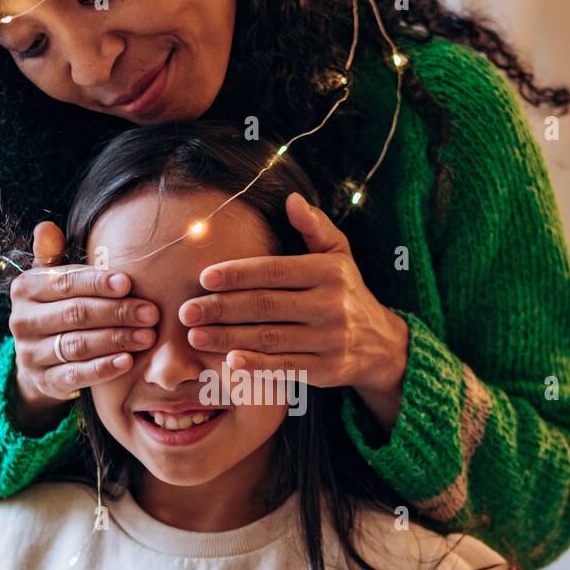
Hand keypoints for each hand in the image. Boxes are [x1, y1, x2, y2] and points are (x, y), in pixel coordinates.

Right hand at [7, 221, 159, 432]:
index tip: (128, 283)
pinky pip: (76, 375)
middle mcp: (22, 321)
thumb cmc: (56, 309)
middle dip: (117, 312)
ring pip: (78, 345)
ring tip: (147, 336)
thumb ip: (52, 256)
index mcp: (25, 289)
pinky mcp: (44, 382)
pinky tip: (127, 361)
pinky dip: (103, 368)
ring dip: (116, 339)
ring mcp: (31, 354)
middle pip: (75, 314)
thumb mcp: (51, 281)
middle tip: (151, 313)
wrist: (39, 359)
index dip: (97, 283)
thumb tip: (47, 227)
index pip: (64, 283)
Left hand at [177, 193, 409, 429]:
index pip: (275, 271)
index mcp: (328, 272)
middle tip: (187, 310)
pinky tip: (229, 360)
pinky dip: (257, 365)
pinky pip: (285, 367)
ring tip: (195, 335)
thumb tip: (291, 199)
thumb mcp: (339, 255)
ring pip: (270, 338)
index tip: (205, 277)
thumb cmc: (347, 292)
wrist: (382, 344)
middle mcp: (330, 305)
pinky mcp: (326, 370)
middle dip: (221, 308)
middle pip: (266, 306)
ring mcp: (329, 340)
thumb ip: (314, 227)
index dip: (238, 273)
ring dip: (227, 338)